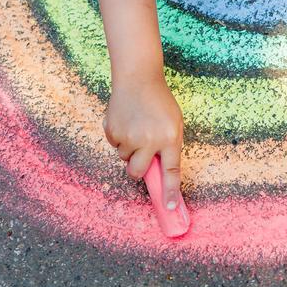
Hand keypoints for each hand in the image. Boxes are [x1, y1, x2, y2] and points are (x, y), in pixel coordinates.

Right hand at [103, 72, 183, 209]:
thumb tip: (160, 171)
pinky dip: (119, 138)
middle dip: (138, 169)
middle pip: (138, 172)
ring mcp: (129, 136)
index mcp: (169, 138)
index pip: (171, 171)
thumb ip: (169, 146)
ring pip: (125, 158)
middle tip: (141, 155)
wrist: (138, 79)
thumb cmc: (160, 102)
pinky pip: (115, 145)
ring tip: (136, 127)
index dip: (170, 191)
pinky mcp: (113, 131)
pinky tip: (126, 121)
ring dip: (129, 149)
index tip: (171, 207)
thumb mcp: (173, 123)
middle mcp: (149, 140)